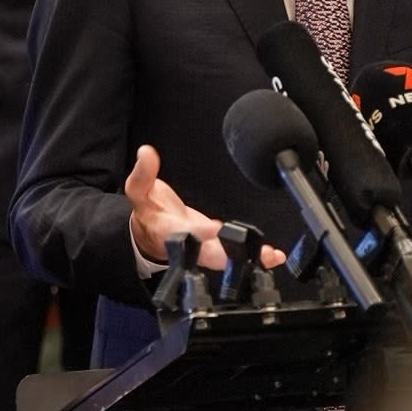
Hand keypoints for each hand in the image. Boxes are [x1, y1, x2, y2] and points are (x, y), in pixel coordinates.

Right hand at [125, 144, 286, 272]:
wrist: (151, 232)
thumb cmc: (148, 212)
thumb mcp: (138, 191)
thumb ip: (143, 173)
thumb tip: (146, 152)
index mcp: (170, 231)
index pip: (184, 233)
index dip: (199, 232)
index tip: (212, 228)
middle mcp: (191, 244)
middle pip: (211, 255)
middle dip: (232, 254)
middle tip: (256, 254)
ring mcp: (206, 247)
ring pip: (228, 257)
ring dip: (250, 258)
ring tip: (271, 256)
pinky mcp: (218, 245)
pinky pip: (236, 253)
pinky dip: (254, 255)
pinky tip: (272, 255)